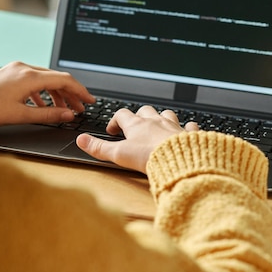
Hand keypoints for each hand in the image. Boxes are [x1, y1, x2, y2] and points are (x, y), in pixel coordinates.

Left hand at [0, 61, 94, 126]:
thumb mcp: (20, 115)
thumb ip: (48, 114)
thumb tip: (68, 115)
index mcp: (29, 76)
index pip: (64, 80)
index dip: (80, 92)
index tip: (90, 101)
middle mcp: (24, 68)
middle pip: (56, 78)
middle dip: (71, 94)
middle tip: (80, 108)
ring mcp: (15, 69)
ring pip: (45, 79)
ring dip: (57, 93)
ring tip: (64, 108)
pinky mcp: (8, 74)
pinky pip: (33, 80)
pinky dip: (43, 92)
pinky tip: (43, 104)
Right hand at [76, 106, 198, 173]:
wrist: (179, 160)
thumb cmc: (150, 156)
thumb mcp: (119, 154)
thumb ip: (99, 148)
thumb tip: (82, 141)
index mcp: (137, 125)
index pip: (122, 115)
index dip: (115, 121)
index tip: (112, 130)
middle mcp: (155, 122)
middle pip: (145, 111)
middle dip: (139, 116)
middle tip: (135, 126)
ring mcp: (173, 126)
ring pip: (167, 114)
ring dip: (162, 118)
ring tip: (159, 125)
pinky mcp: (188, 135)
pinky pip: (189, 126)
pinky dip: (187, 127)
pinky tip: (187, 130)